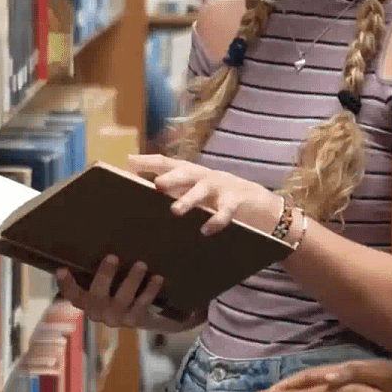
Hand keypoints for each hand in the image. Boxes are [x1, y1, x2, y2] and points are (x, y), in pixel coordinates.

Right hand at [55, 254, 164, 328]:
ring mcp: (115, 319)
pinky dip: (150, 291)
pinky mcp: (134, 321)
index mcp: (85, 301)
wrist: (143, 314)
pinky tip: (157, 278)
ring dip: (131, 281)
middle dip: (104, 276)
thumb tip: (89, 232)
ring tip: (141, 264)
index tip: (61, 269)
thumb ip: (94, 266)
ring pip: (122, 300)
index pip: (71, 294)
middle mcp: (97, 312)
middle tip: (113, 256)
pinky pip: (142, 305)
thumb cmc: (116, 288)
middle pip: (97, 295)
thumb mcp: (104, 280)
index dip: (65, 284)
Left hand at [128, 154, 284, 235]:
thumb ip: (175, 191)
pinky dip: (216, 220)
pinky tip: (205, 230)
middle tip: (155, 186)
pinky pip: (225, 211)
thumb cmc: (221, 199)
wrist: (263, 206)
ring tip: (175, 210)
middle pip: (186, 172)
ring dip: (189, 199)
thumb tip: (145, 192)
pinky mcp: (237, 202)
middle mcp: (205, 176)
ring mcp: (222, 188)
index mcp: (192, 174)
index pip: (168, 163)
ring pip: (204, 190)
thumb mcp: (198, 192)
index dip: (149, 161)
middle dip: (170, 178)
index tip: (129, 161)